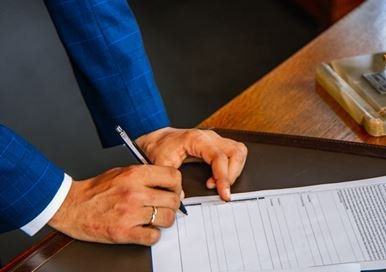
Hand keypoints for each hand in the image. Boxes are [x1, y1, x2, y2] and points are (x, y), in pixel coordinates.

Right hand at [49, 165, 181, 244]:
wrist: (71, 206)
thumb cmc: (95, 190)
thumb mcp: (122, 172)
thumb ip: (146, 176)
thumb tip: (169, 186)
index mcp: (134, 175)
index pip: (172, 176)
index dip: (177, 185)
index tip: (173, 190)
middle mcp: (134, 193)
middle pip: (173, 199)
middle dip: (173, 204)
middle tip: (166, 206)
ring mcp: (129, 213)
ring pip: (167, 219)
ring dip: (165, 220)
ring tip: (156, 218)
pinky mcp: (123, 232)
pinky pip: (153, 237)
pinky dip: (153, 235)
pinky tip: (146, 229)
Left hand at [136, 128, 247, 200]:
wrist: (157, 139)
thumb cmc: (160, 147)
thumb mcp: (161, 164)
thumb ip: (170, 180)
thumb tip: (182, 196)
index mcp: (197, 139)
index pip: (219, 157)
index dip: (224, 176)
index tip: (224, 193)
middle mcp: (209, 137)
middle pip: (236, 152)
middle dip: (232, 174)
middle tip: (221, 190)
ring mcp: (215, 139)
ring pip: (238, 151)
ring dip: (234, 170)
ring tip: (219, 184)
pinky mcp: (216, 144)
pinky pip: (234, 153)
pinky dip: (232, 167)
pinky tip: (218, 178)